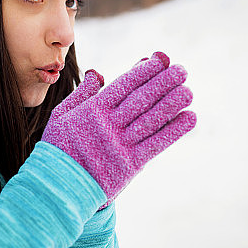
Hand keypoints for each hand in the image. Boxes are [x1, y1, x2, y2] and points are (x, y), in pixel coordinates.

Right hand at [42, 52, 195, 204]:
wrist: (58, 187)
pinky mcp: (130, 164)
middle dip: (163, 82)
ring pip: (152, 119)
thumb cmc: (58, 148)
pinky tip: (189, 117)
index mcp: (93, 110)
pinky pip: (156, 143)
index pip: (124, 85)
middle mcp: (109, 125)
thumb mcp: (61, 116)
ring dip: (173, 103)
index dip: (144, 71)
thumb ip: (81, 94)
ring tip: (188, 91)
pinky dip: (175, 130)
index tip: (160, 60)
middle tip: (182, 70)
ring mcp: (121, 144)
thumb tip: (98, 74)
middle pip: (142, 99)